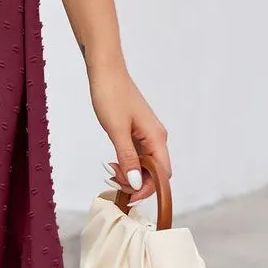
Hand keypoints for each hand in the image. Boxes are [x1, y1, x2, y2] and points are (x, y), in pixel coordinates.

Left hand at [87, 61, 169, 204]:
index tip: (129, 196)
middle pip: (155, 172)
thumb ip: (127, 157)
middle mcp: (156, 137)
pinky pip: (137, 155)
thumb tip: (135, 182)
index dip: (148, 189)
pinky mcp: (137, 131)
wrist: (105, 71)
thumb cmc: (111, 95)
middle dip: (136, 182)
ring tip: (110, 171)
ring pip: (145, 165)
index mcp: (156, 137)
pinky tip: (113, 163)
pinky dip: (127, 163)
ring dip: (130, 173)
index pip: (162, 174)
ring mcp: (147, 135)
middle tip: (113, 179)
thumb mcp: (116, 130)